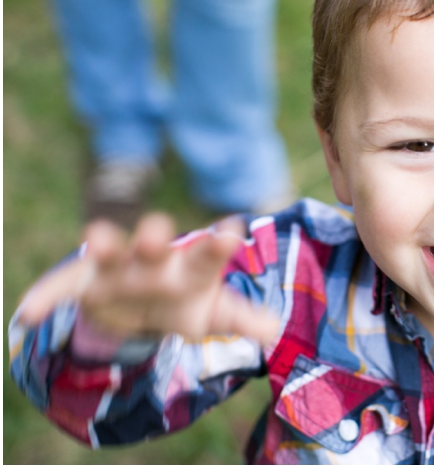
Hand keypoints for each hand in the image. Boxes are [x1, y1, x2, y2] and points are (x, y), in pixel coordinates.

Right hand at [17, 213, 279, 345]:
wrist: (139, 304)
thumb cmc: (183, 301)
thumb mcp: (211, 314)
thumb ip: (240, 319)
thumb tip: (274, 331)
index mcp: (189, 266)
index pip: (207, 253)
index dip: (219, 244)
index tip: (233, 231)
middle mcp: (153, 260)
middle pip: (154, 241)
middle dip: (153, 235)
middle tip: (156, 234)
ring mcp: (118, 267)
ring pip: (109, 250)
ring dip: (104, 245)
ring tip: (96, 240)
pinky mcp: (85, 281)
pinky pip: (62, 286)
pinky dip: (46, 297)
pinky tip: (29, 313)